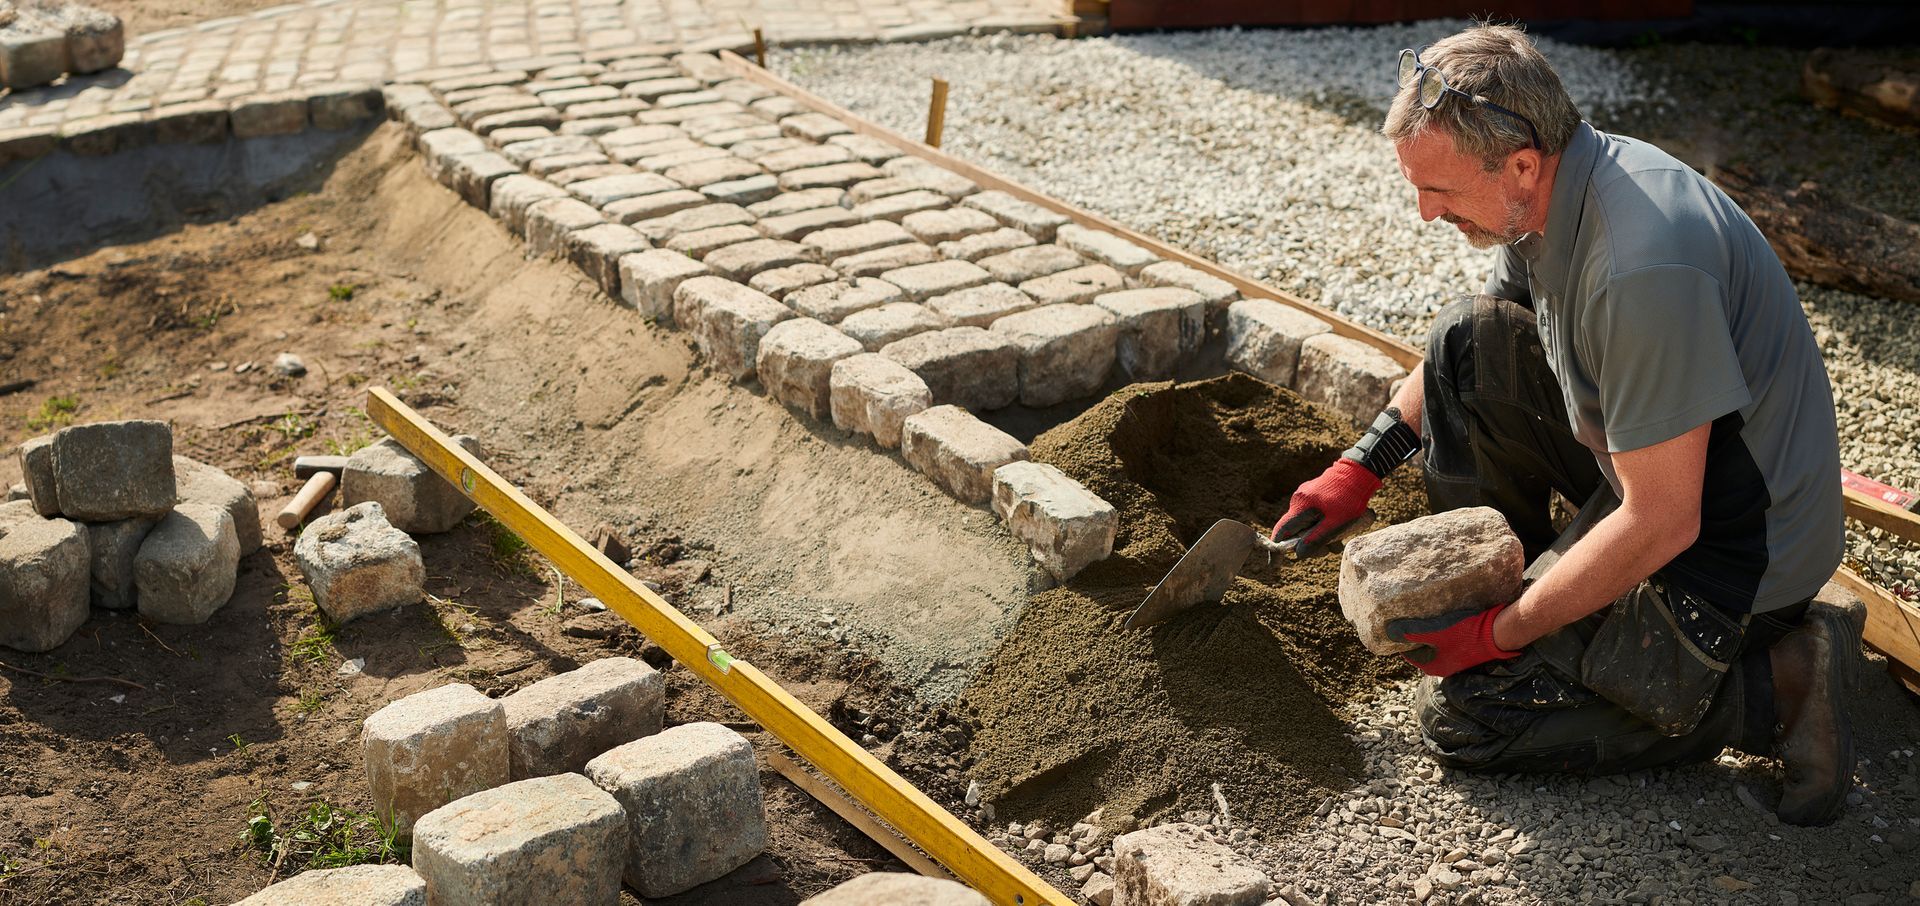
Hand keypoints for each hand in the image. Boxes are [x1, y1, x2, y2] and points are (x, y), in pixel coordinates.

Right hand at [1271, 458, 1381, 554]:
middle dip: (1308, 544)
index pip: (1281, 531)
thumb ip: (1316, 539)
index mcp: (1300, 506)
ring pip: (1305, 523)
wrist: (1360, 471)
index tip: (1274, 564)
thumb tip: (1298, 554)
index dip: (1276, 550)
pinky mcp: (1313, 493)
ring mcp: (1305, 495)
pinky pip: (1311, 514)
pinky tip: (1337, 527)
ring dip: (1317, 535)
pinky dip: (1320, 525)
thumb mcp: (1335, 524)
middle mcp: (1297, 500)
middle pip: (1294, 530)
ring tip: (1338, 540)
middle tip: (1328, 550)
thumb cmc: (1349, 499)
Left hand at [1386, 604, 1520, 677]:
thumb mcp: (1436, 632)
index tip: (1397, 630)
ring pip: (1436, 649)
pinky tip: (1441, 624)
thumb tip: (1392, 632)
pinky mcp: (1466, 654)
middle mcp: (1445, 668)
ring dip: (1429, 638)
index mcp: (1434, 667)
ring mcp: (1456, 662)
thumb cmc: (1465, 634)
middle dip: (1415, 640)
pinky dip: (1442, 637)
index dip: (1403, 643)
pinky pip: (1447, 646)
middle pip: (1423, 653)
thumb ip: (1414, 634)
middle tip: (1408, 624)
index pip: (1411, 656)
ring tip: (1423, 622)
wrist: (1495, 634)